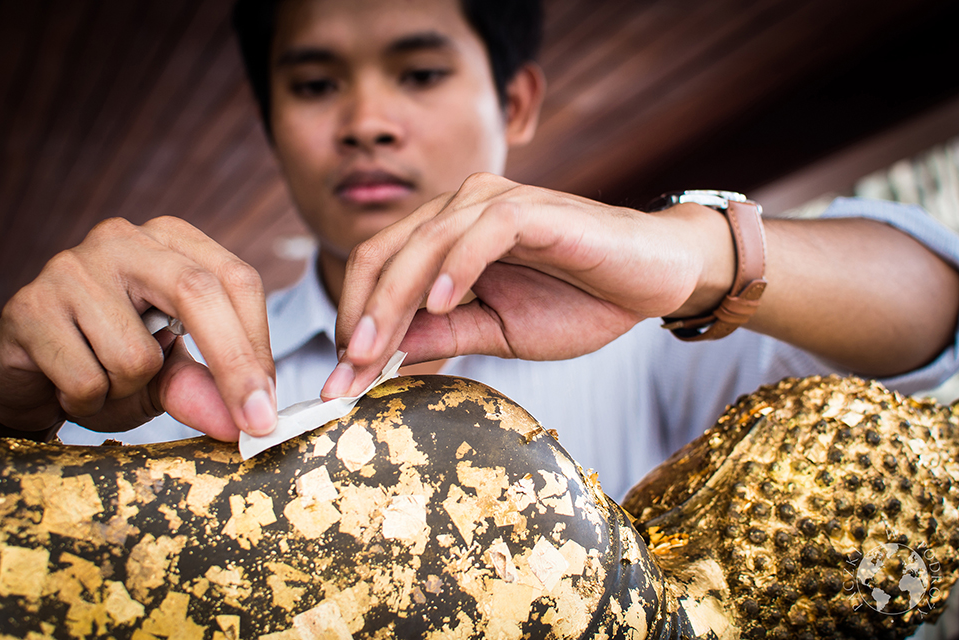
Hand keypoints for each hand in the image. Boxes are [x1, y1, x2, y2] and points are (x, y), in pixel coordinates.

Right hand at [0, 217, 276, 440]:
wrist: (24, 372)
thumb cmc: (106, 362)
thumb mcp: (169, 375)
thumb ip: (207, 388)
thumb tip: (246, 420)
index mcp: (172, 241)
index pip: (237, 281)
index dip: (259, 347)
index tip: (269, 406)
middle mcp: (124, 240)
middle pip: (199, 293)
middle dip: (233, 365)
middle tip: (252, 425)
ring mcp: (72, 266)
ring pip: (138, 353)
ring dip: (128, 392)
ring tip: (105, 382)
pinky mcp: (29, 305)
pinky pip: (87, 379)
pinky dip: (87, 402)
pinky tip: (67, 383)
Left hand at [323, 173, 734, 398]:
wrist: (652, 280)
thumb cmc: (579, 301)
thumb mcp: (497, 332)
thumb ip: (442, 336)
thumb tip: (380, 358)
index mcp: (446, 238)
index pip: (379, 272)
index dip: (355, 323)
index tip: (340, 380)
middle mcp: (460, 210)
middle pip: (386, 255)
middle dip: (359, 318)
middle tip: (343, 374)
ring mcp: (495, 204)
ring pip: (424, 243)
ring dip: (392, 299)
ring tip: (370, 351)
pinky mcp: (533, 209)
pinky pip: (483, 232)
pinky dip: (457, 265)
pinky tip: (439, 304)